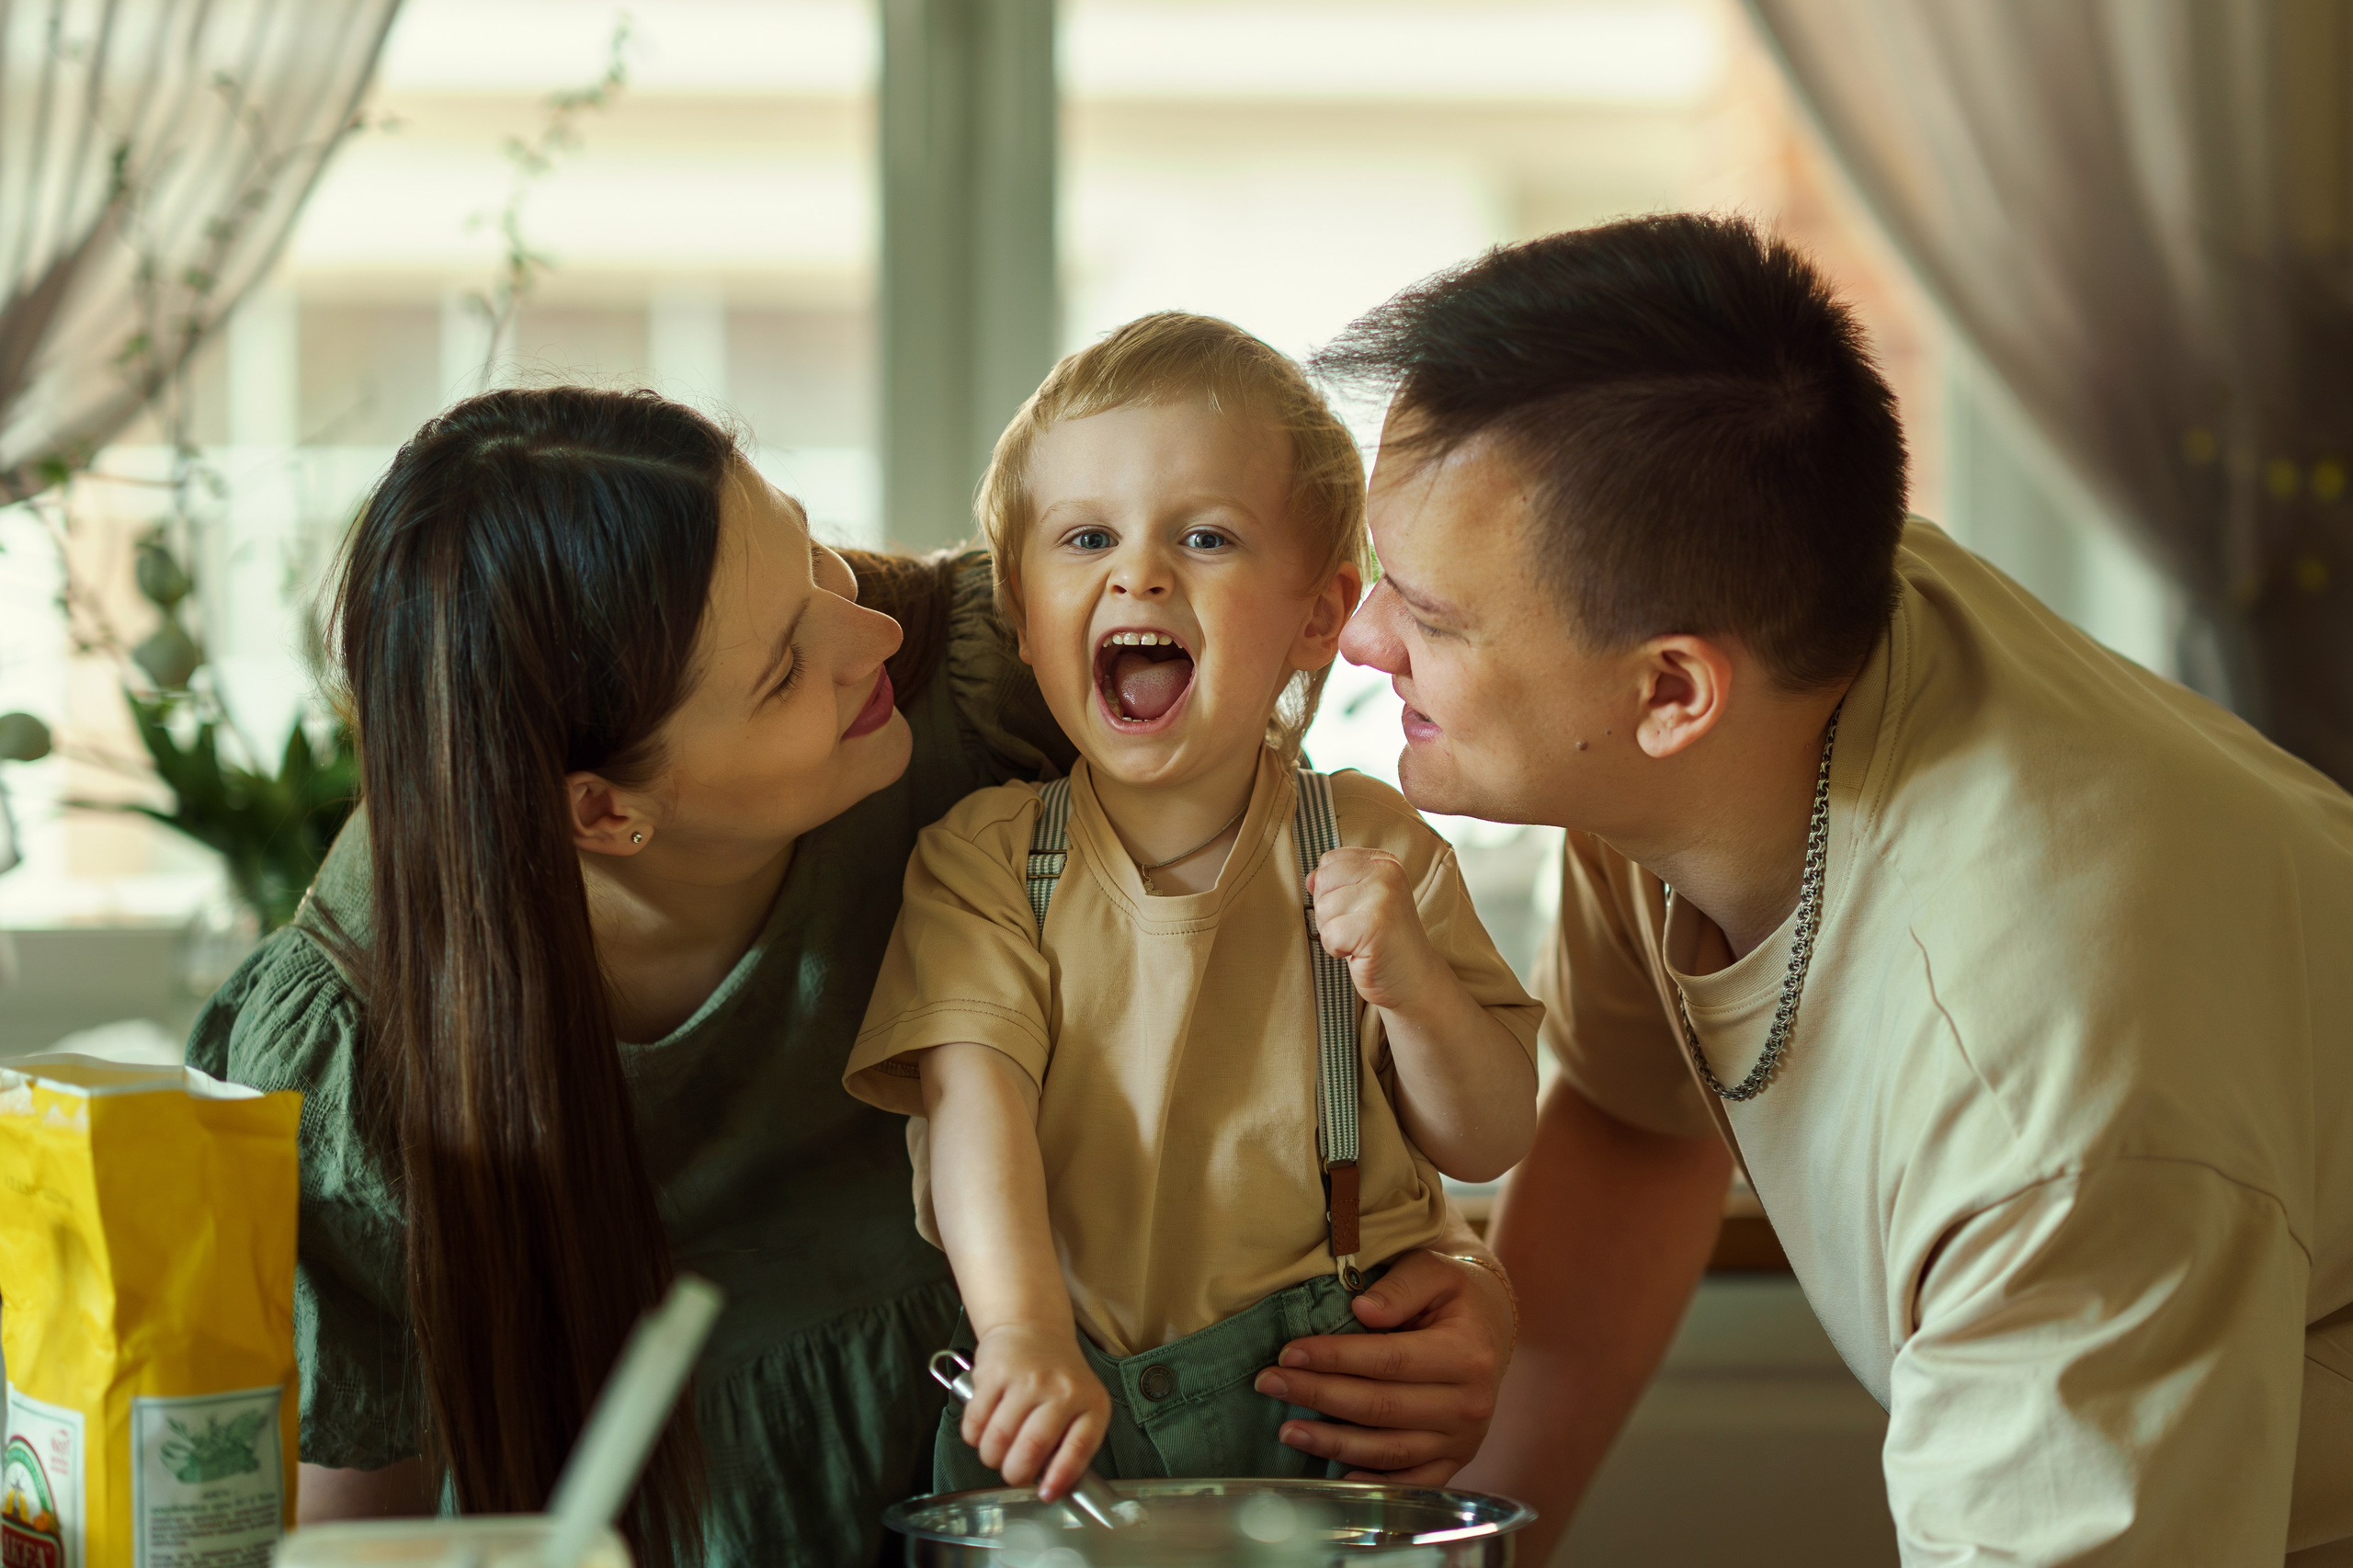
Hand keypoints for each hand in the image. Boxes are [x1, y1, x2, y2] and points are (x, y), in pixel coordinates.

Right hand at [963, 1322, 1110, 1498]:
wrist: (1033, 1328)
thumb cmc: (1057, 1376)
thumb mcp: (1081, 1404)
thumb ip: (1073, 1442)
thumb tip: (1052, 1486)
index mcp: (1090, 1403)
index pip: (1078, 1448)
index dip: (1059, 1478)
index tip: (1046, 1494)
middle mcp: (1061, 1389)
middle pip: (1031, 1449)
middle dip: (1015, 1473)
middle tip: (1013, 1473)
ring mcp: (1027, 1379)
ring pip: (998, 1439)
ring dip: (991, 1457)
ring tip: (995, 1452)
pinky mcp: (995, 1372)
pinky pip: (975, 1421)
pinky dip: (973, 1435)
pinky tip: (982, 1429)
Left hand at [1252, 1250, 1512, 1484]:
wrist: (1490, 1330)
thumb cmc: (1453, 1296)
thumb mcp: (1434, 1270)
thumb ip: (1401, 1286)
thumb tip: (1362, 1310)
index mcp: (1466, 1355)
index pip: (1388, 1360)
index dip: (1334, 1358)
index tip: (1289, 1353)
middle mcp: (1469, 1405)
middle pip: (1380, 1407)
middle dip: (1318, 1396)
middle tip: (1268, 1383)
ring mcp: (1462, 1440)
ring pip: (1388, 1450)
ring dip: (1332, 1443)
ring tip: (1285, 1429)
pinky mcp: (1454, 1461)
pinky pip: (1410, 1482)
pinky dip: (1373, 1483)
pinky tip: (1336, 1477)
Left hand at [1310, 847, 1442, 1011]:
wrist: (1415, 979)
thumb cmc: (1385, 941)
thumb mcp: (1364, 901)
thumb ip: (1339, 882)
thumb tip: (1310, 879)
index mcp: (1384, 862)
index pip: (1329, 862)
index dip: (1332, 890)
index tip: (1356, 909)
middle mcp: (1385, 873)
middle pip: (1322, 883)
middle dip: (1330, 912)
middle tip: (1358, 928)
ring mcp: (1382, 897)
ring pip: (1323, 909)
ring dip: (1334, 932)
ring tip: (1361, 939)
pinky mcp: (1374, 925)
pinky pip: (1328, 934)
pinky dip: (1337, 949)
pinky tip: (1360, 951)